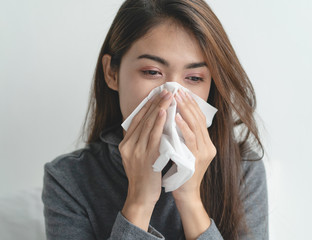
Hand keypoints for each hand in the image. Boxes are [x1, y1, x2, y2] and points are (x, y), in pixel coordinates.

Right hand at [119, 89, 172, 206]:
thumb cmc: (143, 177)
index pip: (136, 119)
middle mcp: (128, 145)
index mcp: (125, 143)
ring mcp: (135, 151)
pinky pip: (153, 137)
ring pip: (147, 125)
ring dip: (158, 108)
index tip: (156, 94)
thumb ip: (141, 141)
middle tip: (165, 90)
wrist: (140, 197)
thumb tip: (152, 125)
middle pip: (142, 119)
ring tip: (168, 96)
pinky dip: (158, 123)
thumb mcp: (137, 156)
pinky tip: (164, 112)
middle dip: (154, 102)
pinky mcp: (145, 157)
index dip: (147, 105)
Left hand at [172, 89, 216, 201]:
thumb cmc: (182, 172)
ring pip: (196, 126)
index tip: (182, 92)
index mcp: (206, 143)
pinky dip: (183, 127)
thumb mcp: (185, 151)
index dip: (192, 105)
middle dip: (188, 103)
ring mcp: (204, 152)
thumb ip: (184, 137)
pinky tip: (176, 117)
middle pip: (199, 119)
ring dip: (186, 111)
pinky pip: (190, 139)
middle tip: (178, 90)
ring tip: (177, 98)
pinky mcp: (197, 158)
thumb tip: (174, 118)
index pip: (200, 119)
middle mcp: (208, 146)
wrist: (186, 193)